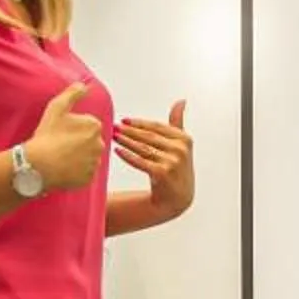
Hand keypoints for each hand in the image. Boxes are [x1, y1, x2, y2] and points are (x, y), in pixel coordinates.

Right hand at [24, 81, 103, 189]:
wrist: (39, 165)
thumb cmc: (47, 136)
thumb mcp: (57, 108)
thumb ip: (73, 93)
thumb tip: (84, 85)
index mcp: (94, 126)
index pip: (87, 125)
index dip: (73, 128)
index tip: (61, 132)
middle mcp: (99, 144)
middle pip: (89, 141)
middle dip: (78, 142)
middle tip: (59, 144)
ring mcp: (94, 163)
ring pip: (87, 157)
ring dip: (77, 157)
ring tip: (60, 157)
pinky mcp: (88, 178)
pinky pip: (84, 173)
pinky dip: (75, 171)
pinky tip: (62, 168)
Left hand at [113, 100, 194, 217]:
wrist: (178, 197)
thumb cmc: (177, 168)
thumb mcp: (181, 144)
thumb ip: (178, 123)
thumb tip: (181, 101)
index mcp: (184, 139)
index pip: (157, 127)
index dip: (140, 123)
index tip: (124, 120)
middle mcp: (180, 150)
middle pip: (149, 137)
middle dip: (129, 131)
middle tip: (115, 127)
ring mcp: (171, 162)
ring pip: (143, 148)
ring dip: (126, 141)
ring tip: (114, 136)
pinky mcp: (161, 174)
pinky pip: (140, 162)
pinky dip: (128, 156)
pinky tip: (118, 151)